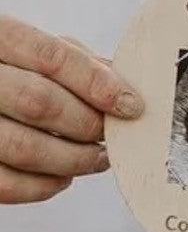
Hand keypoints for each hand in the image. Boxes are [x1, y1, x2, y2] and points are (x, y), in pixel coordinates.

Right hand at [0, 17, 143, 204]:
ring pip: (24, 148)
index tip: (130, 104)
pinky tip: (63, 177)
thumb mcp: (26, 46)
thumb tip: (120, 83)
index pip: (51, 56)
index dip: (95, 82)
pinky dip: (43, 186)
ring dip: (73, 159)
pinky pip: (5, 184)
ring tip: (98, 158)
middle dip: (87, 123)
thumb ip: (70, 57)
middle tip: (113, 133)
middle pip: (39, 103)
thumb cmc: (3, 66)